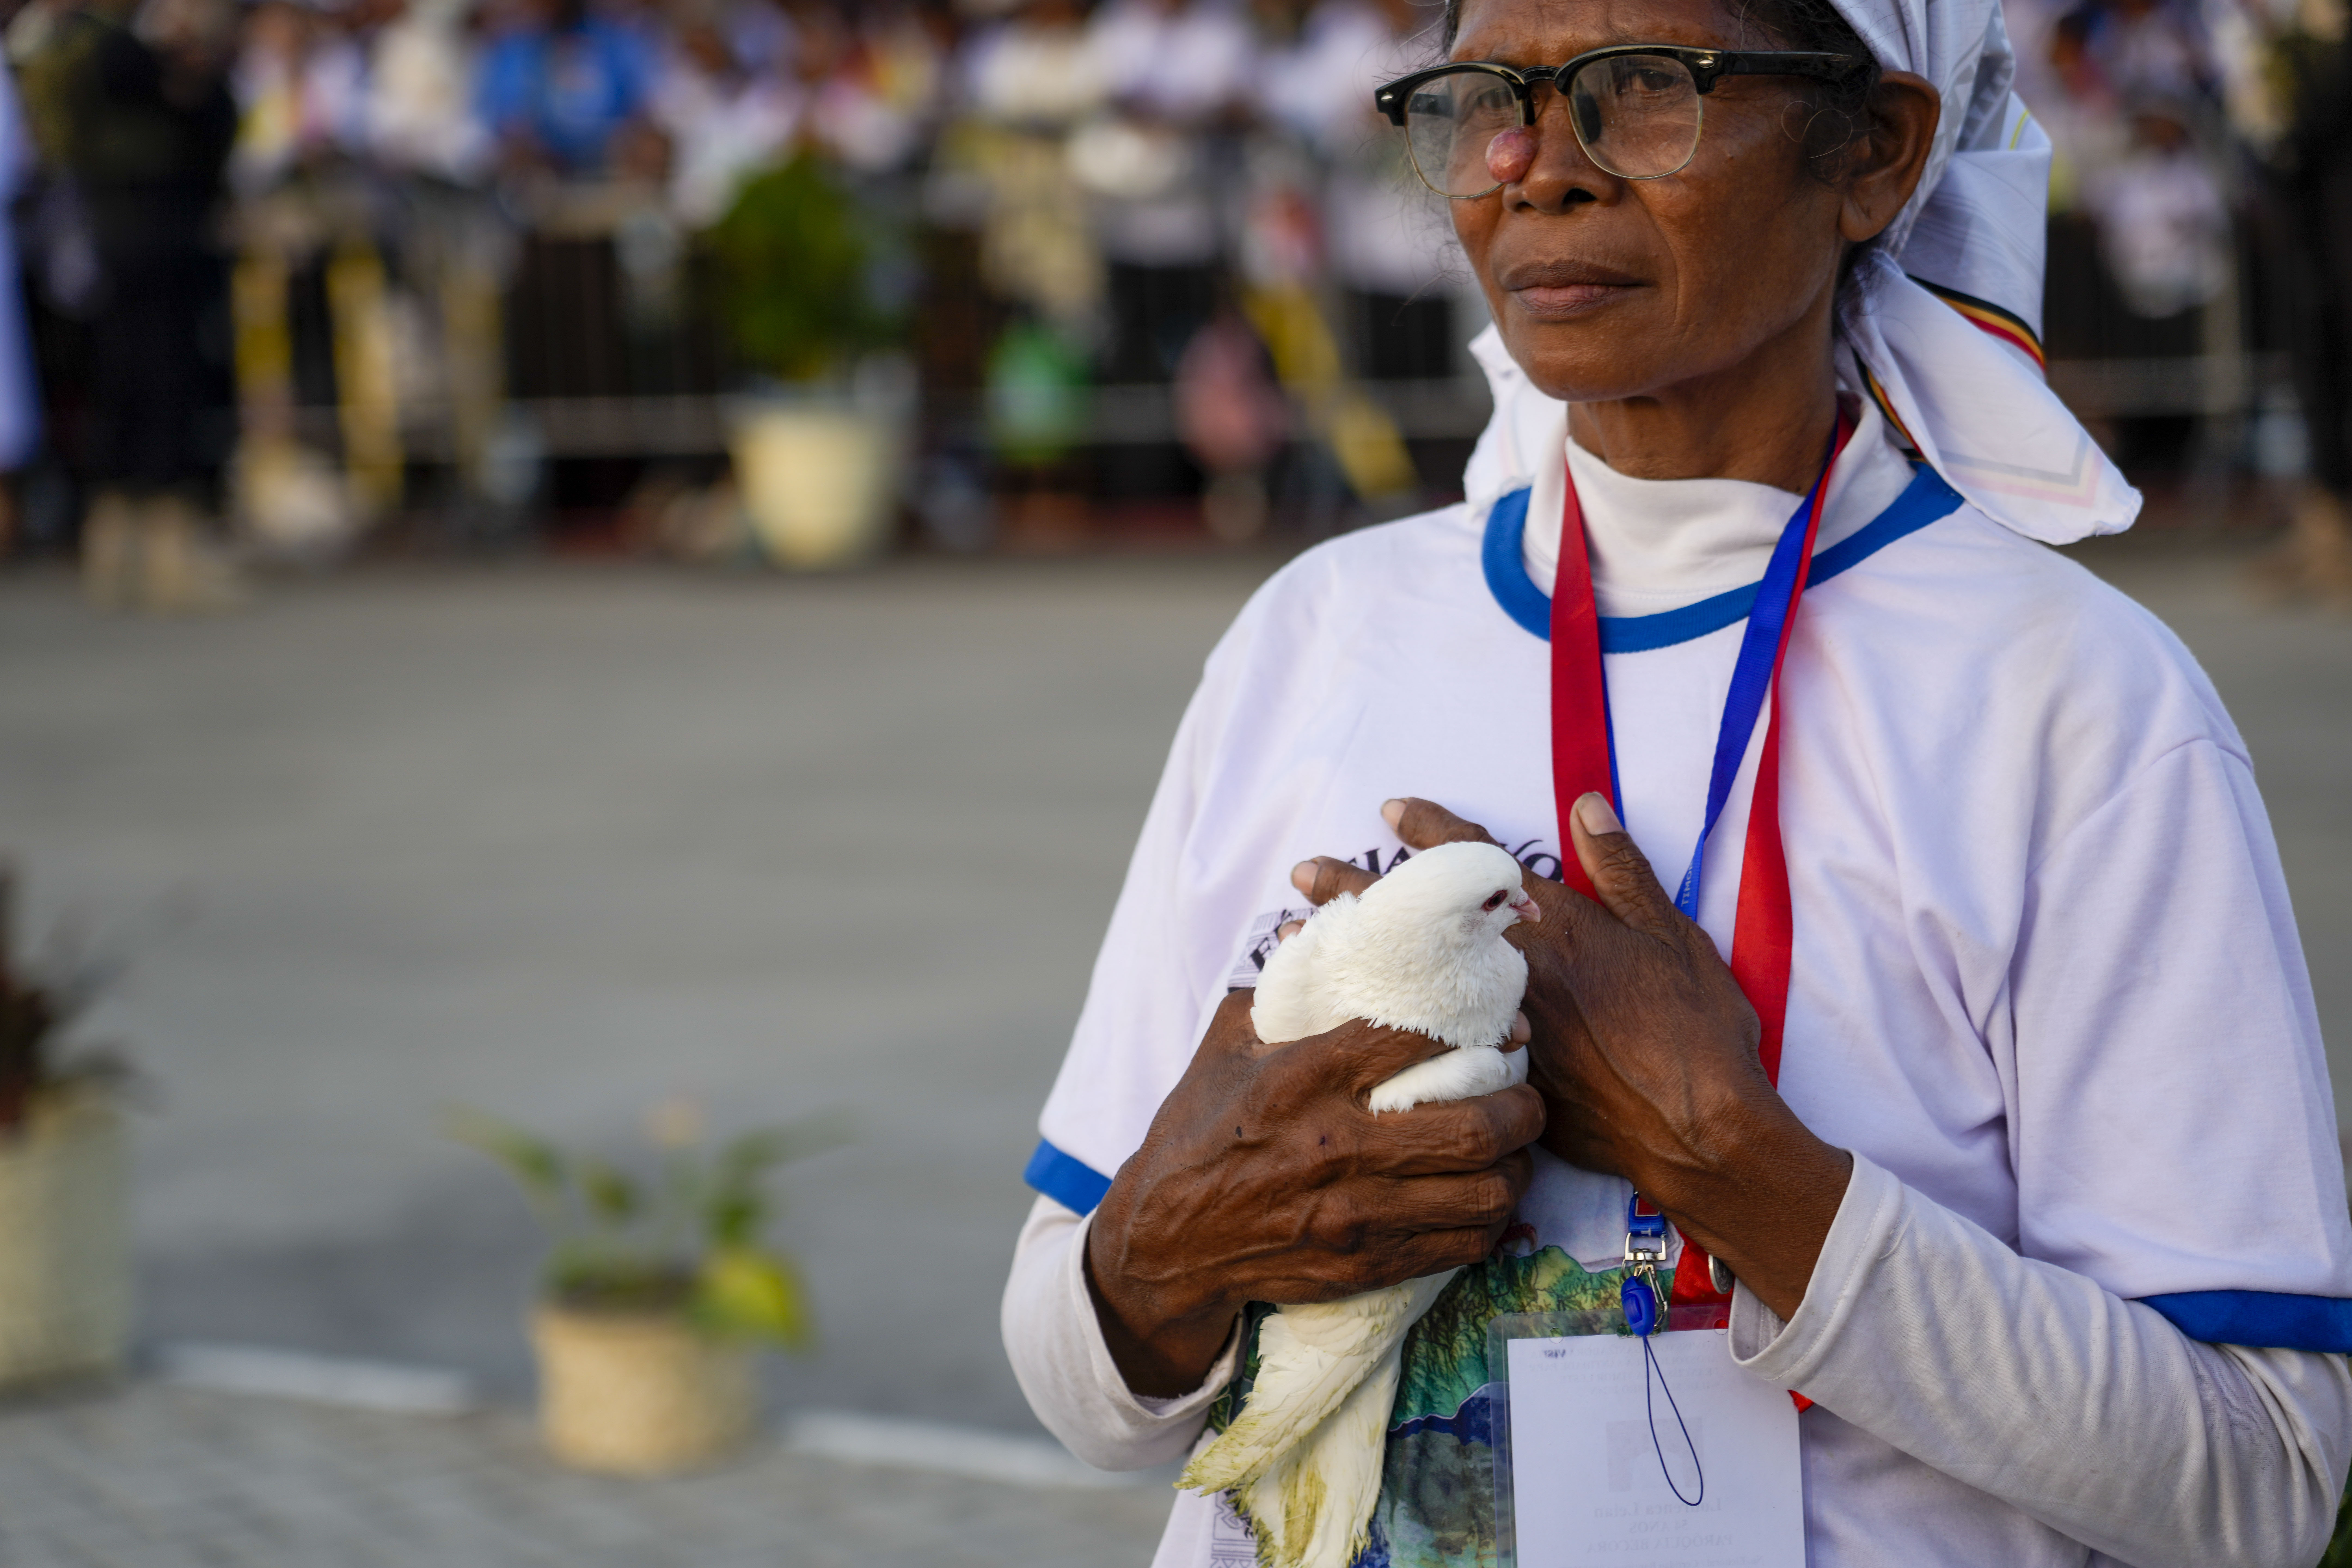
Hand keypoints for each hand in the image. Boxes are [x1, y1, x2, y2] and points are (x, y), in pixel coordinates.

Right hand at [1086, 990, 1543, 1396]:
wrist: (1165, 1242)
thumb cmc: (1199, 1130)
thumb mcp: (1227, 1045)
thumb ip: (1282, 990)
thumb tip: (1325, 927)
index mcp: (1303, 1080)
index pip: (1414, 1041)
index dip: (1475, 1026)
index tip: (1504, 1022)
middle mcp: (1335, 1146)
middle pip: (1472, 1126)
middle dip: (1520, 1106)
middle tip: (1527, 1091)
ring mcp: (1354, 1214)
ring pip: (1480, 1191)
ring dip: (1516, 1166)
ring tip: (1517, 1146)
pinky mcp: (1364, 1264)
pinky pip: (1460, 1244)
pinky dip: (1488, 1219)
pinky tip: (1486, 1195)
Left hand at [1293, 796, 1850, 1319]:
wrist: (1700, 1129)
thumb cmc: (1697, 1029)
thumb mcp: (1672, 935)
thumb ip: (1623, 871)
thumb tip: (1585, 805)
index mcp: (1553, 931)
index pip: (1478, 864)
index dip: (1434, 831)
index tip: (1391, 809)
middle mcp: (1510, 978)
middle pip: (1417, 922)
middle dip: (1355, 891)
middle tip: (1301, 874)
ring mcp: (1495, 1032)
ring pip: (1401, 983)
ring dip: (1346, 959)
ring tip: (1290, 946)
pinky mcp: (1494, 1083)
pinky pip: (1418, 1049)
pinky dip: (1371, 1030)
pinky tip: (1334, 1027)